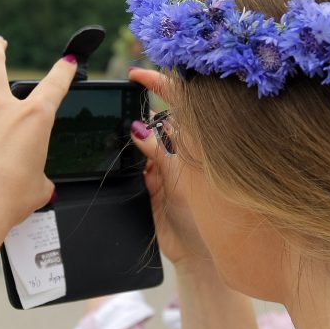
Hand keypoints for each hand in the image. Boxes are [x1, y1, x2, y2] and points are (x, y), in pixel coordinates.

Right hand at [129, 68, 210, 266]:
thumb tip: (138, 129)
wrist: (197, 253)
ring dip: (136, 144)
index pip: (177, 103)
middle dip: (141, 115)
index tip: (135, 75)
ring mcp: (167, 167)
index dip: (158, 84)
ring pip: (145, 144)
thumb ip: (159, 153)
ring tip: (137, 151)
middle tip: (124, 112)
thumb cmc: (206, 215)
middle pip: (158, 121)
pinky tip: (139, 171)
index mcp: (196, 142)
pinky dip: (134, 165)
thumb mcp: (180, 179)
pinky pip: (139, 166)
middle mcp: (182, 151)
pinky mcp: (154, 185)